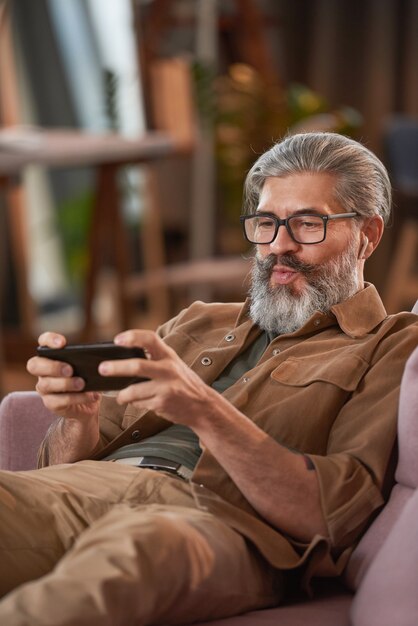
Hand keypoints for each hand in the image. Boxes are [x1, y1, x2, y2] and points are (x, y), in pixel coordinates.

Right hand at [27, 332, 100, 420]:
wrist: (89, 403)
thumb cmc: (87, 378)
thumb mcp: (88, 367)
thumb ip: (87, 360)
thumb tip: (97, 356)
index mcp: (51, 356)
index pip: (43, 342)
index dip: (49, 340)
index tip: (63, 343)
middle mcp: (43, 371)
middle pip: (34, 365)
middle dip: (53, 366)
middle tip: (70, 369)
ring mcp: (44, 388)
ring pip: (46, 384)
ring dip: (65, 383)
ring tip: (82, 384)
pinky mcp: (51, 403)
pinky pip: (58, 401)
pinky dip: (76, 398)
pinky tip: (90, 396)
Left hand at [98, 330, 214, 426]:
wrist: (202, 406)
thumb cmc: (182, 383)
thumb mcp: (172, 365)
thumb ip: (154, 359)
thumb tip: (122, 358)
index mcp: (168, 355)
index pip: (150, 339)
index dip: (132, 337)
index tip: (117, 340)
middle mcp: (168, 369)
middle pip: (137, 366)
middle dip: (116, 367)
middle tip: (102, 369)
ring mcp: (166, 387)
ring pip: (133, 390)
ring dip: (122, 395)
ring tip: (120, 397)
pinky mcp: (163, 403)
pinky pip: (140, 403)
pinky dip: (136, 403)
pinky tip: (140, 403)